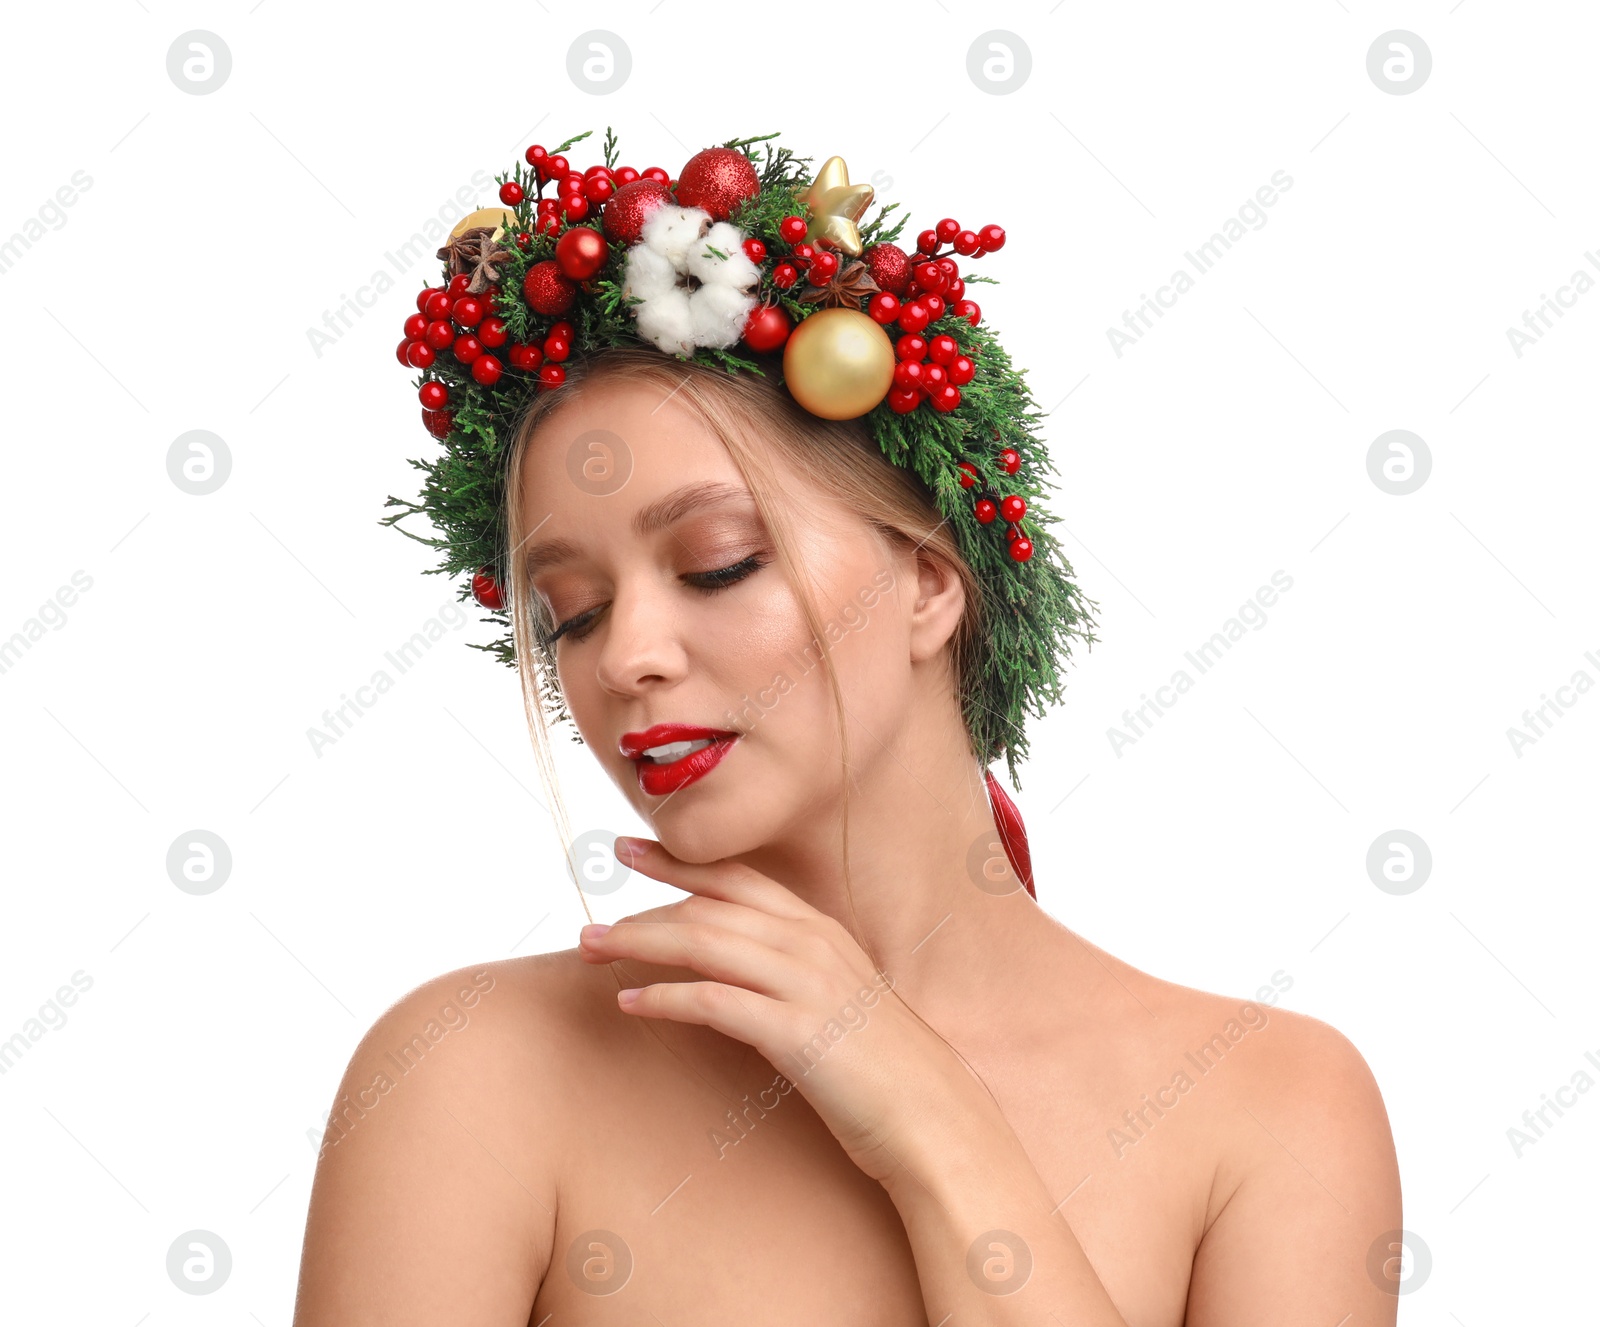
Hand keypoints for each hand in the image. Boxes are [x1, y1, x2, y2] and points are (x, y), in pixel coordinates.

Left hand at [576, 836, 975, 1185]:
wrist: (932, 1117)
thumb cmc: (882, 1067)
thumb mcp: (838, 999)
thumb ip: (793, 974)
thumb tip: (738, 969)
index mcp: (822, 930)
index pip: (738, 879)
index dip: (680, 862)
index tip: (630, 849)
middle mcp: (812, 943)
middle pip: (709, 905)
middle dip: (643, 901)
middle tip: (591, 907)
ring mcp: (805, 984)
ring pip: (702, 942)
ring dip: (639, 942)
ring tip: (591, 949)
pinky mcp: (794, 1031)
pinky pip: (712, 1001)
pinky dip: (664, 997)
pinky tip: (629, 1002)